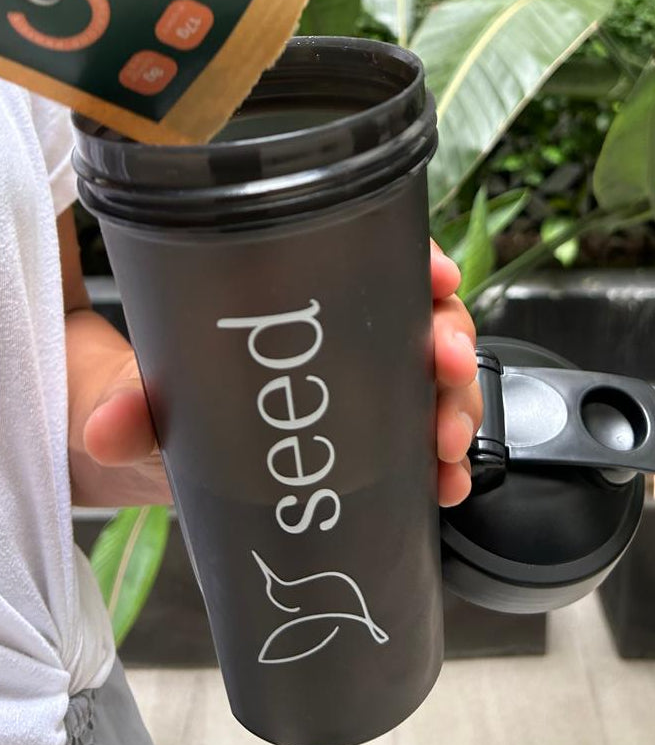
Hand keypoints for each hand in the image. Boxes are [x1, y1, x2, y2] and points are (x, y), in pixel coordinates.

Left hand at [81, 242, 479, 508]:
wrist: (158, 460)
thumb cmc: (159, 399)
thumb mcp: (141, 393)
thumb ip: (122, 401)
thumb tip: (109, 428)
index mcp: (292, 302)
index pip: (371, 258)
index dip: (416, 260)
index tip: (440, 278)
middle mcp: (337, 340)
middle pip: (418, 320)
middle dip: (450, 342)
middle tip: (446, 370)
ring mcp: (355, 393)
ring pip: (432, 382)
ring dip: (455, 407)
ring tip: (445, 448)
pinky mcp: (364, 445)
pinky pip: (419, 443)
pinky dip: (443, 463)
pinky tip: (444, 485)